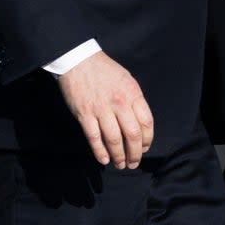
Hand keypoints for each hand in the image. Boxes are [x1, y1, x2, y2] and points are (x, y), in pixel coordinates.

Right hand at [56, 51, 153, 168]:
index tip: (144, 148)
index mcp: (132, 93)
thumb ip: (134, 101)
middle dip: (135, 153)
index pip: (146, 122)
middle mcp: (119, 102)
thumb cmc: (104, 70)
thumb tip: (140, 125)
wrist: (78, 59)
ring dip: (119, 156)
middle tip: (133, 163)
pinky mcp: (84, 114)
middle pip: (132, 135)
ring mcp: (100, 109)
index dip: (147, 140)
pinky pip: (94, 138)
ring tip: (120, 164)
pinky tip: (104, 160)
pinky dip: (100, 151)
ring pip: (114, 139)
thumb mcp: (127, 80)